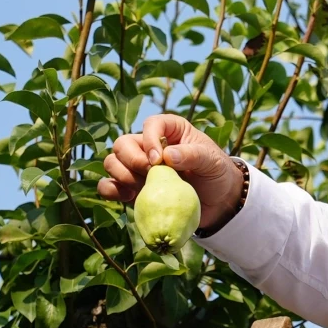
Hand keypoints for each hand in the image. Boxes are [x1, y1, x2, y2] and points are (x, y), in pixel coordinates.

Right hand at [96, 113, 244, 229]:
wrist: (218, 203)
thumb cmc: (217, 174)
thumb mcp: (212, 161)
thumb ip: (193, 155)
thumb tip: (167, 155)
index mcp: (170, 131)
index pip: (150, 124)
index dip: (149, 139)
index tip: (159, 160)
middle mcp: (149, 146)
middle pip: (122, 143)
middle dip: (132, 160)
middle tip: (151, 175)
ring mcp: (138, 168)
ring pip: (112, 162)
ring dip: (122, 175)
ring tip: (142, 188)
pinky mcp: (133, 189)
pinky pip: (108, 186)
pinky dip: (111, 191)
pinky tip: (128, 197)